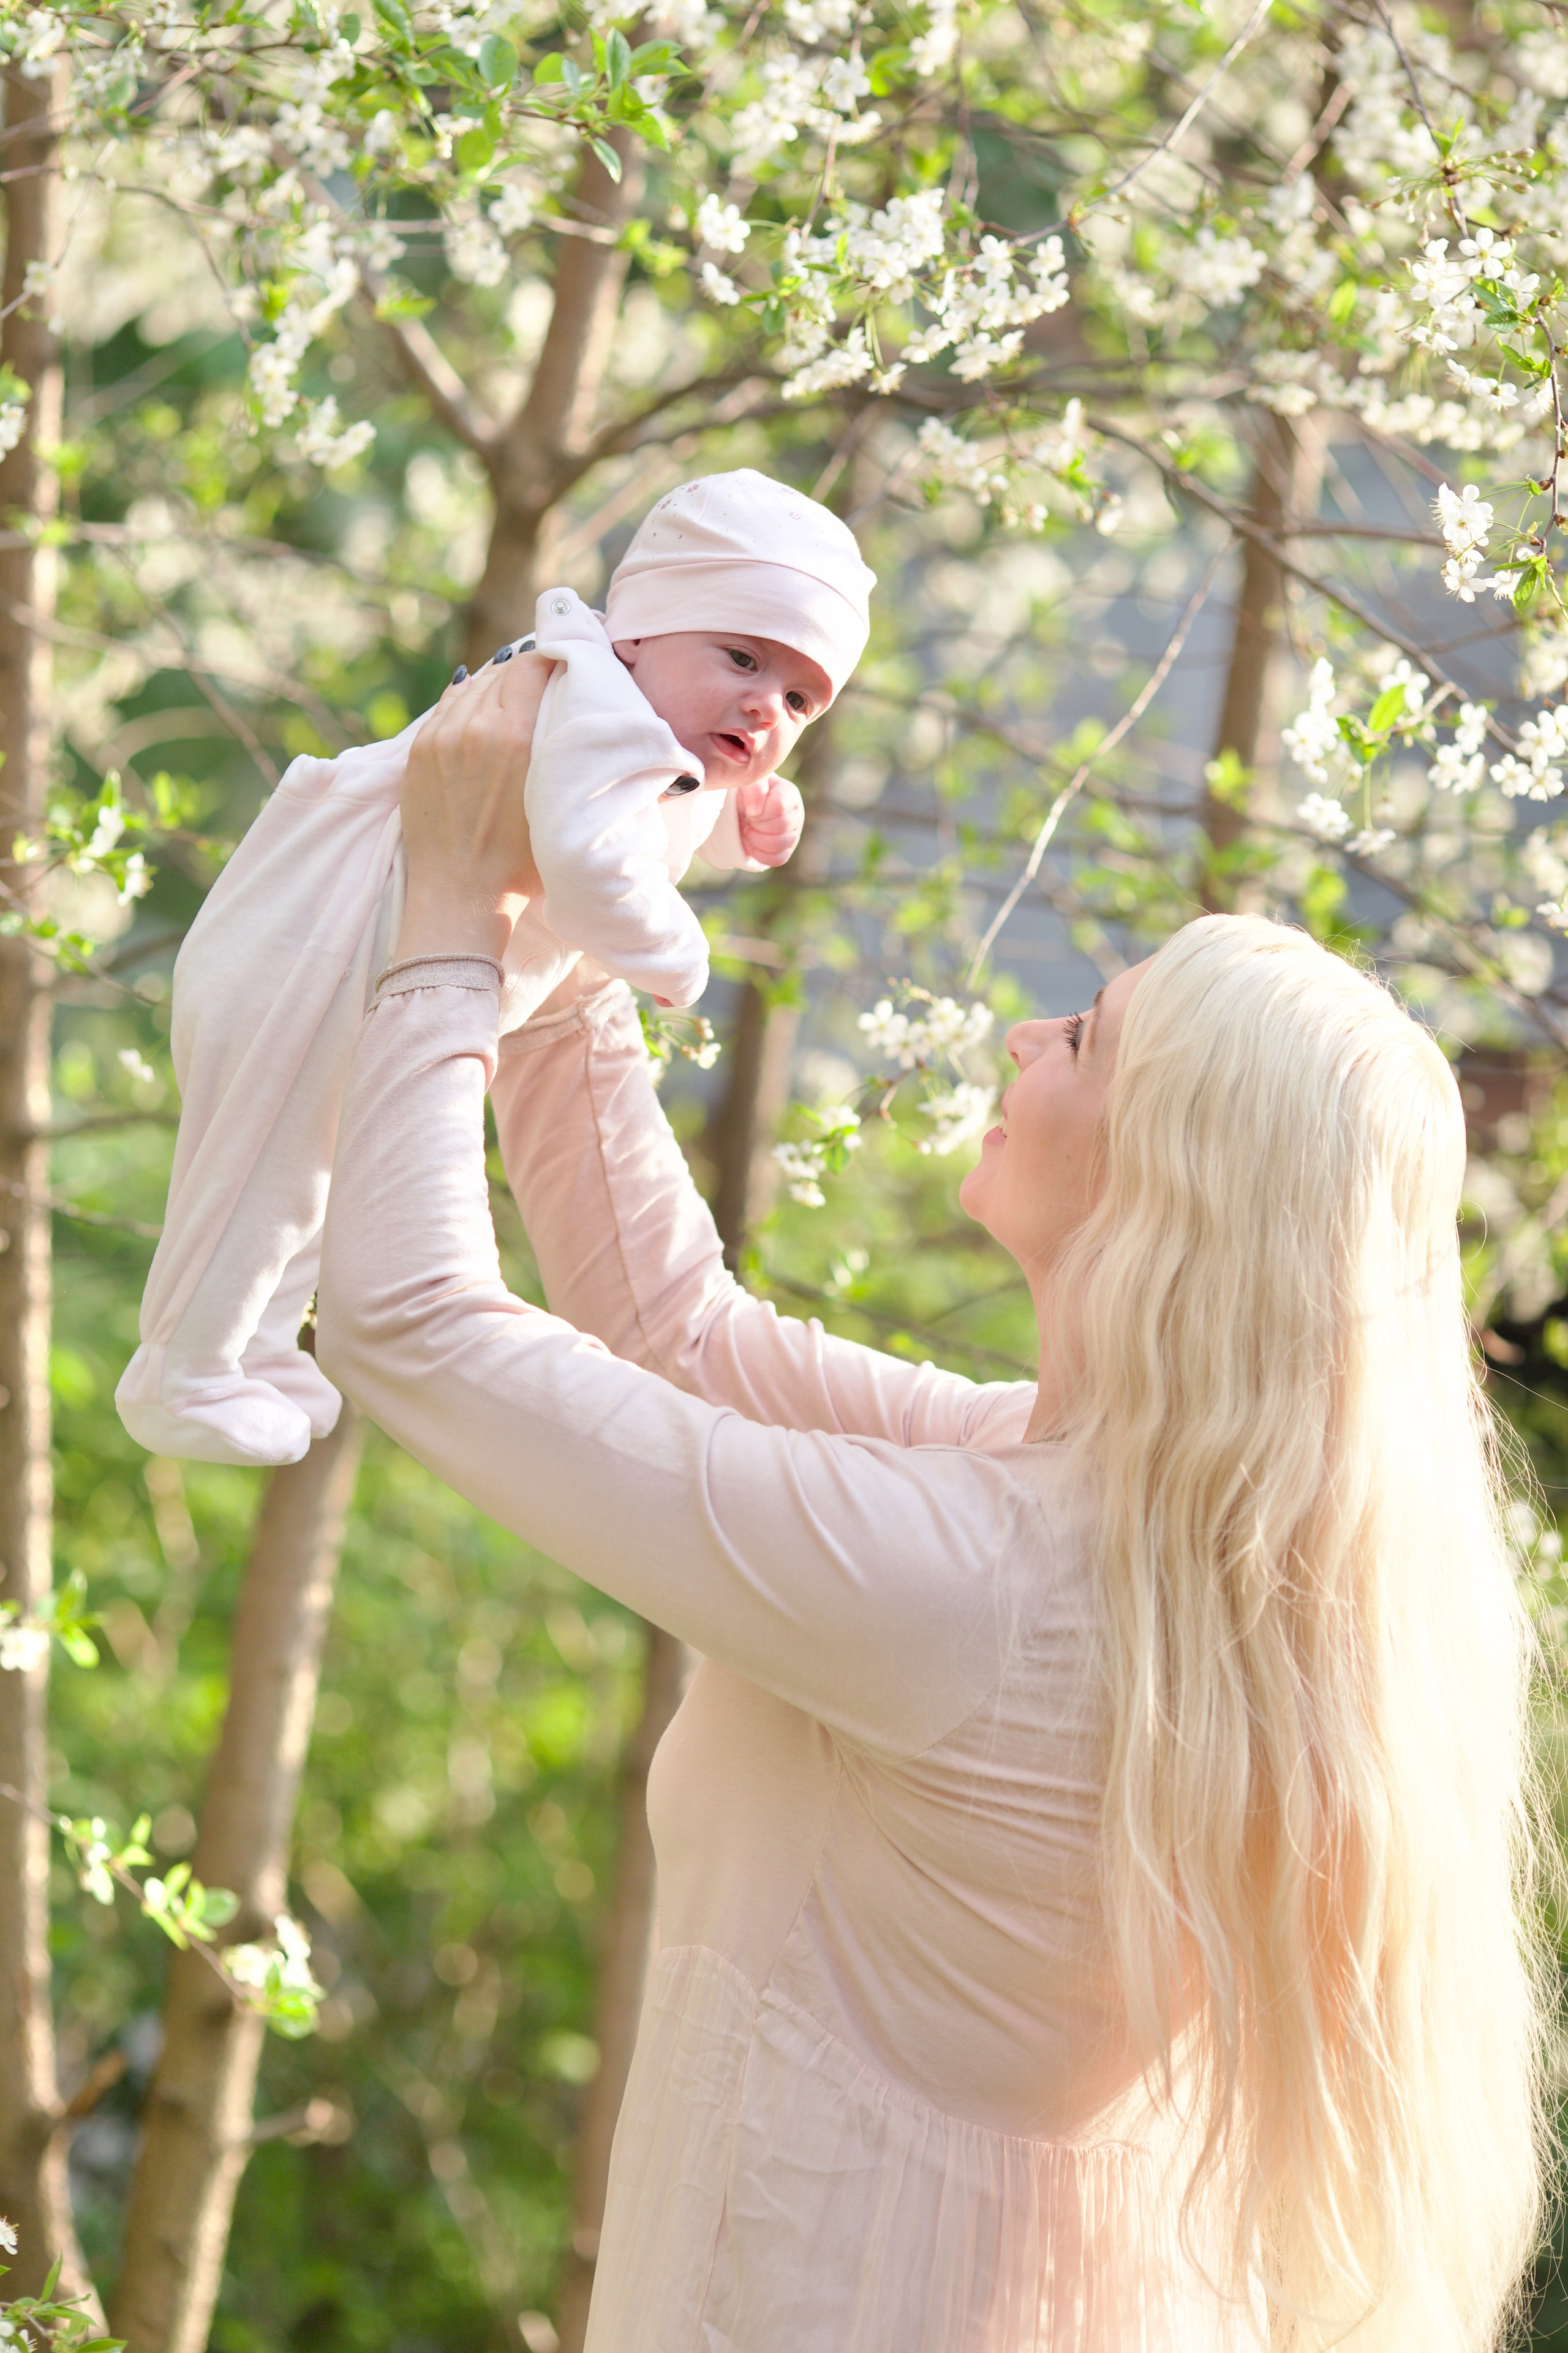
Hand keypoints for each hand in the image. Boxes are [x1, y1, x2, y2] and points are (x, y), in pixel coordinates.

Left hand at [396, 649, 552, 963]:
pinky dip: (467, 699)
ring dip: (496, 683)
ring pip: (473, 686)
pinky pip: (447, 706)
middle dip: (526, 669)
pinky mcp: (419, 750)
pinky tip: (481, 702)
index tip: (566, 663)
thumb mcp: (556, 801)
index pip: (532, 667)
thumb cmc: (521, 863)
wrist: (460, 896)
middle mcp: (474, 728)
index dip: (551, 658)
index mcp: (513, 737)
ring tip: (515, 689)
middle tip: (546, 674)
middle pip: (503, 672)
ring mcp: (441, 737)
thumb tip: (570, 710)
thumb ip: (564, 752)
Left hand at [735, 773, 804, 868]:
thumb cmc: (748, 793)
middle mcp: (796, 814)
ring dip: (756, 839)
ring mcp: (793, 834)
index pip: (779, 806)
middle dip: (758, 825)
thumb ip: (755, 788)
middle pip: (781, 826)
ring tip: (748, 830)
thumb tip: (755, 810)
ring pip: (779, 845)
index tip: (749, 809)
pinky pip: (777, 859)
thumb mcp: (749, 782)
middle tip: (748, 820)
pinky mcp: (786, 851)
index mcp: (790, 794)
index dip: (760, 811)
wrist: (742, 809)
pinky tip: (751, 844)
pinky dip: (760, 854)